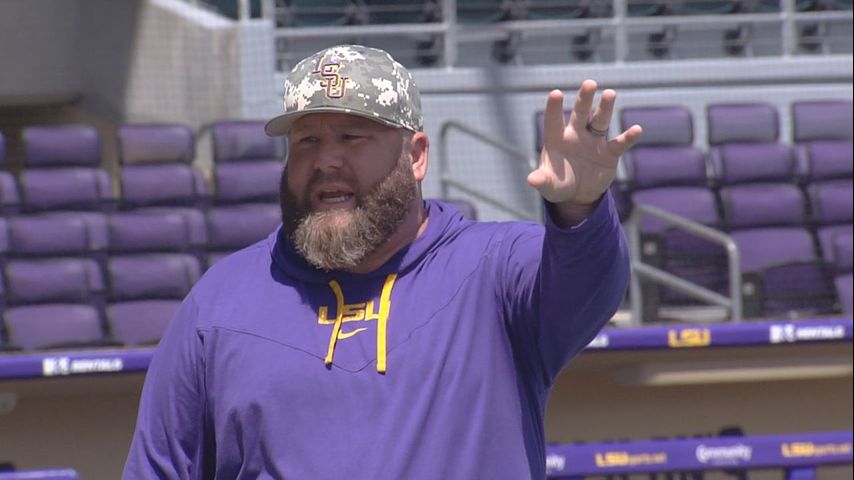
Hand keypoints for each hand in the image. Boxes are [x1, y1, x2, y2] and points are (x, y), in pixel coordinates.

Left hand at [527, 80, 641, 206]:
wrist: (577, 195)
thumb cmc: (558, 185)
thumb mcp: (548, 186)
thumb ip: (542, 180)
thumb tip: (531, 180)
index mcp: (557, 139)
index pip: (554, 120)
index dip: (554, 108)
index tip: (556, 93)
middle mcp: (576, 135)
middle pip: (580, 113)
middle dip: (584, 99)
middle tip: (589, 83)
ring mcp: (594, 142)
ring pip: (600, 121)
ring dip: (605, 108)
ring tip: (609, 94)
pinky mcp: (609, 153)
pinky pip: (619, 143)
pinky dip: (628, 137)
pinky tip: (637, 129)